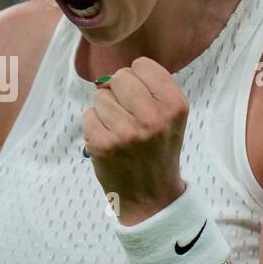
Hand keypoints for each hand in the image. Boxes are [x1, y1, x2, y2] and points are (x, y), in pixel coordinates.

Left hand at [82, 56, 188, 224]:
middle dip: (118, 92)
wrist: (151, 197)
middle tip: (127, 114)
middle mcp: (153, 117)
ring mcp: (126, 132)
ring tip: (119, 131)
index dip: (137, 78)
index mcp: (174, 106)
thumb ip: (153, 89)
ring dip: (105, 111)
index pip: (142, 65)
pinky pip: (88, 115)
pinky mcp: (103, 144)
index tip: (140, 97)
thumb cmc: (158, 151)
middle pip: (119, 77)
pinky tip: (108, 141)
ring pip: (100, 96)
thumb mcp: (172, 118)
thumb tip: (121, 71)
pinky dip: (93, 126)